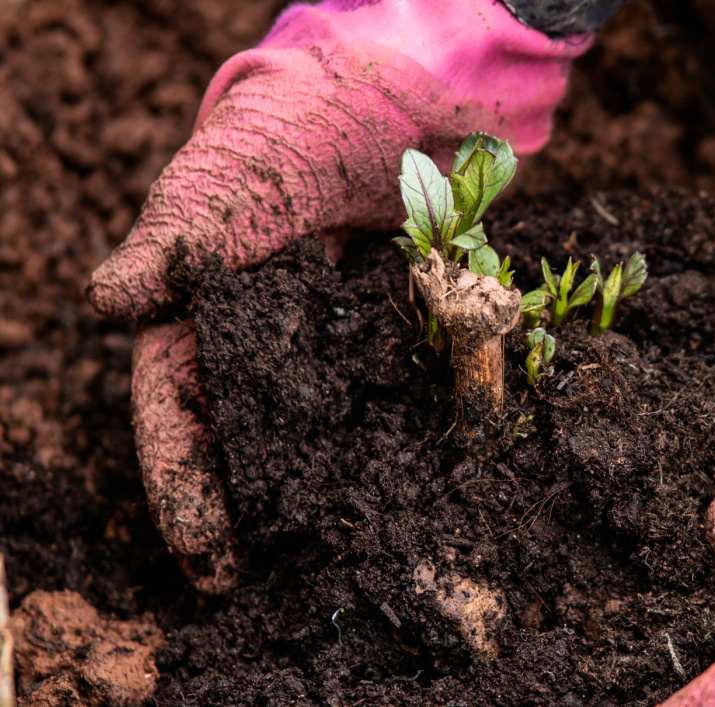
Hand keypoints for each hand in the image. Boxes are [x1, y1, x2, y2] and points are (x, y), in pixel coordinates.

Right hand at [88, 0, 588, 591]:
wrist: (393, 94)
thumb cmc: (290, 128)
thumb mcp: (229, 177)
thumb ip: (180, 240)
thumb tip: (109, 306)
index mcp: (210, 314)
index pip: (183, 410)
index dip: (189, 486)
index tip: (209, 561)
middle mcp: (276, 339)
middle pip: (259, 436)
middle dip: (265, 509)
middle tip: (280, 583)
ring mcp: (350, 339)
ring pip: (340, 423)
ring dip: (345, 484)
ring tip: (359, 548)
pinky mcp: (416, 326)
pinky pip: (421, 385)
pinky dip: (429, 426)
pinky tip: (443, 472)